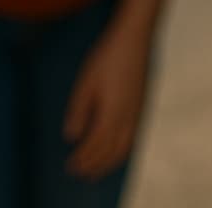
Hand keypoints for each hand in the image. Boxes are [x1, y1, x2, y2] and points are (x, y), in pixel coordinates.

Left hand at [62, 22, 150, 178]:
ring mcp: (137, 112)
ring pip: (124, 147)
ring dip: (109, 161)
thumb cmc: (107, 56)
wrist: (135, 37)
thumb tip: (71, 136)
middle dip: (95, 165)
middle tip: (80, 173)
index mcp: (112, 113)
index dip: (83, 159)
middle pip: (111, 151)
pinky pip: (132, 138)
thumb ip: (78, 110)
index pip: (96, 146)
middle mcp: (128, 118)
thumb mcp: (86, 82)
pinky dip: (121, 150)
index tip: (70, 166)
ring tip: (96, 169)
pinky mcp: (141, 106)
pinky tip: (114, 148)